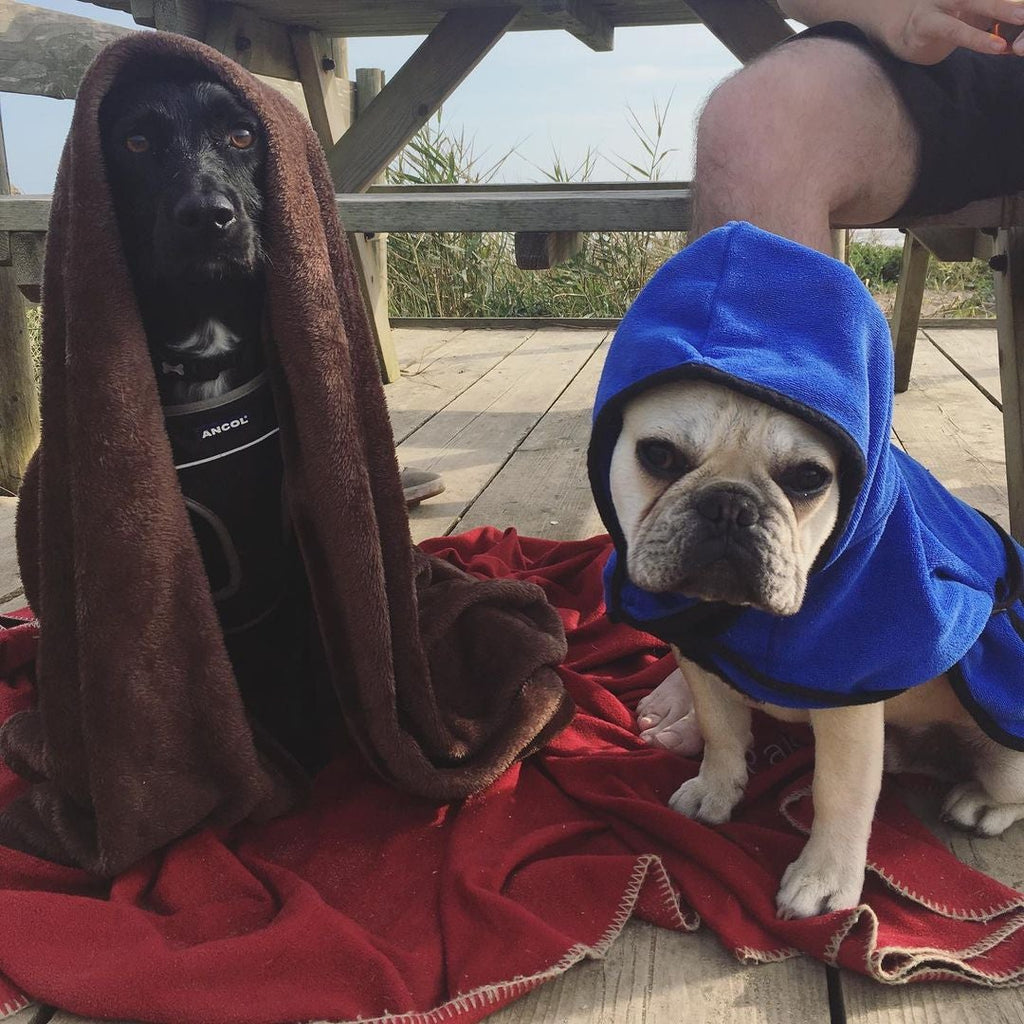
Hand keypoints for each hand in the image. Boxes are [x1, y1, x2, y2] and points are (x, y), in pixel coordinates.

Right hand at [780, 0, 1023, 63]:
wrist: (882, 19)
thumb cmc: (927, 20)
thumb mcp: (964, 16)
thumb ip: (989, 20)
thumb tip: (1015, 40)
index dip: (1016, 6)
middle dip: (1018, 3)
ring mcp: (940, 4)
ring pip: (978, 3)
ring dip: (1005, 11)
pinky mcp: (925, 24)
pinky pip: (955, 30)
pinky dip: (978, 38)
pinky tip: (998, 47)